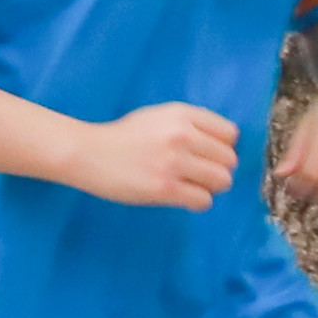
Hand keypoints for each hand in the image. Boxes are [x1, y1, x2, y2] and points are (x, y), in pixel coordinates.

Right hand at [74, 102, 240, 209]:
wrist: (87, 154)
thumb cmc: (122, 137)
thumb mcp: (157, 116)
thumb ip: (190, 124)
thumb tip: (223, 143)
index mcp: (182, 115)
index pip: (230, 134)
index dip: (221, 147)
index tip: (205, 155)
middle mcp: (182, 135)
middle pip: (229, 160)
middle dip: (217, 169)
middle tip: (197, 175)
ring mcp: (173, 163)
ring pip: (221, 181)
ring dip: (210, 187)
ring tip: (191, 186)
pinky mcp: (164, 188)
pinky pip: (203, 200)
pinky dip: (196, 202)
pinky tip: (181, 197)